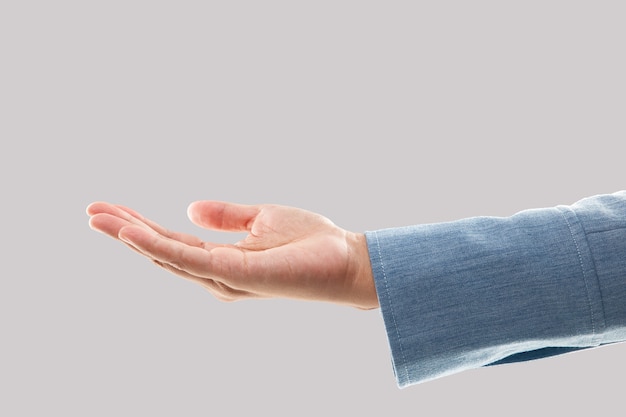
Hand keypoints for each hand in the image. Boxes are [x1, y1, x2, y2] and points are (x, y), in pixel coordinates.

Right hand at [87, 201, 377, 308]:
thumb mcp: (261, 219)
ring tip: (100, 218)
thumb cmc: (311, 243)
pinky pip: (190, 259)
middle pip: (162, 250)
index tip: (109, 207)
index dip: (140, 225)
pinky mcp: (237, 275)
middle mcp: (218, 274)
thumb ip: (226, 217)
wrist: (347, 259)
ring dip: (132, 236)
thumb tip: (189, 208)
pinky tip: (133, 231)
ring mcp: (225, 277)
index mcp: (223, 259)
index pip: (173, 241)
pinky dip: (159, 246)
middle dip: (126, 231)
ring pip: (168, 255)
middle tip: (91, 212)